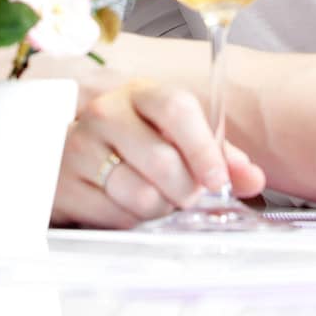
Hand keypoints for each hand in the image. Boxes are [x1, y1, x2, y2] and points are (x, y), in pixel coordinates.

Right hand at [53, 81, 265, 227]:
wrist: (67, 157)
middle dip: (186, 190)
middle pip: (162, 159)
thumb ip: (218, 156)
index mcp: (140, 93)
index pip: (176, 108)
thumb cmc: (131, 145)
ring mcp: (80, 146)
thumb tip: (252, 178)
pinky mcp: (64, 183)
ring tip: (155, 200)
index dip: (203, 148)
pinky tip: (125, 206)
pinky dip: (131, 221)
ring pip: (140, 194)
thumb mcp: (174, 139)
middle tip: (187, 197)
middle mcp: (106, 112)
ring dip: (159, 209)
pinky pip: (115, 216)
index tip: (218, 180)